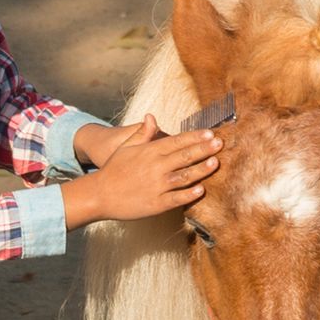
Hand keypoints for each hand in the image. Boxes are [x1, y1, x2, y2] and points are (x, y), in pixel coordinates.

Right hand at [61, 117, 220, 226]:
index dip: (195, 136)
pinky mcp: (157, 204)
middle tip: (220, 143)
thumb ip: (142, 133)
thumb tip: (152, 116)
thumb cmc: (113, 169)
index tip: (210, 133)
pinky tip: (201, 190)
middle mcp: (156, 167)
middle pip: (185, 156)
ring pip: (185, 176)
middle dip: (205, 149)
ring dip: (202, 169)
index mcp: (150, 151)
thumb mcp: (126, 147)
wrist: (99, 194)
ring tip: (216, 163)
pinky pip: (177, 198)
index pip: (178, 141)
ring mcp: (157, 186)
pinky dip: (190, 194)